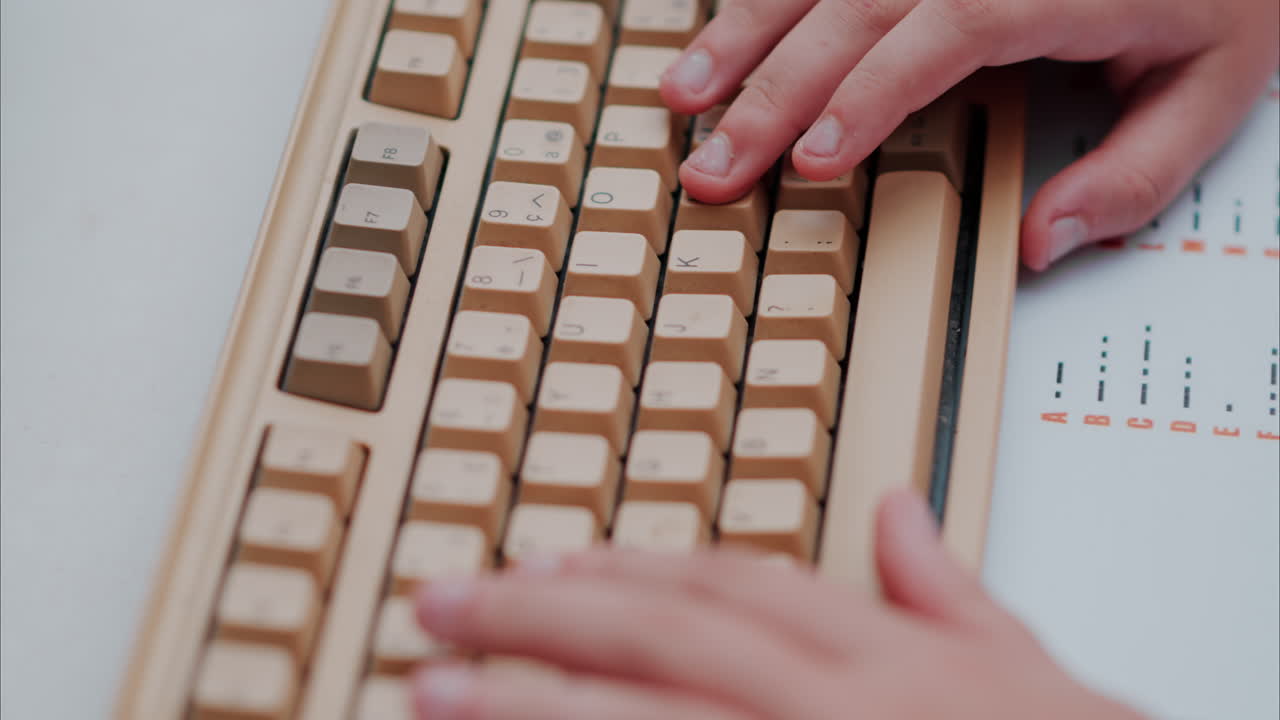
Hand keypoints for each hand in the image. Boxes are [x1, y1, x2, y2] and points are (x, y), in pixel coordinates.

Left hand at [410, 490, 1145, 718]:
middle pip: (658, 639)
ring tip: (432, 686)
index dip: (631, 565)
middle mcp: (828, 706)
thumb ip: (945, 585)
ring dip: (525, 704)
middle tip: (443, 602)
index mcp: (881, 654)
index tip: (550, 557)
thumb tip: (897, 508)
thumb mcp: (1017, 665)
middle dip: (539, 616)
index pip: (731, 586)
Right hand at [659, 0, 1277, 269]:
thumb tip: (1041, 242)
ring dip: (741, 32)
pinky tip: (712, 29)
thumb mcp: (1216, 89)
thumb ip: (1132, 173)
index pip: (941, 34)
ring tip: (681, 94)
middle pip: (855, 10)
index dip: (865, 96)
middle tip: (710, 163)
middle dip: (772, 91)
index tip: (810, 162)